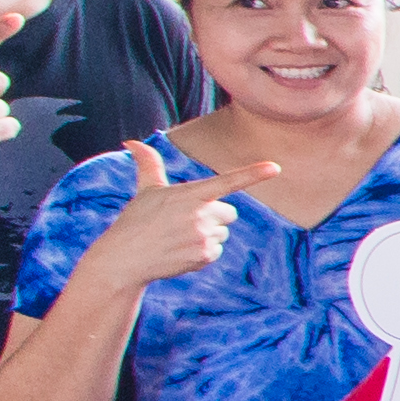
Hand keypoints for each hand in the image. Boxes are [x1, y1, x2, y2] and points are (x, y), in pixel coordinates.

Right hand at [73, 143, 273, 291]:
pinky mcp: (204, 256)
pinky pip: (217, 250)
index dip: (252, 174)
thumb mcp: (145, 190)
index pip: (226, 181)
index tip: (275, 167)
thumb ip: (148, 164)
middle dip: (213, 217)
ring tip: (179, 238)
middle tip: (185, 222)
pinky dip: (202, 253)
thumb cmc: (135, 221)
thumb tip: (131, 141)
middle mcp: (199, 214)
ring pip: (223, 233)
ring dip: (207, 235)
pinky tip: (180, 252)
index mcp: (189, 194)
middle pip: (229, 213)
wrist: (124, 259)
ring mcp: (203, 236)